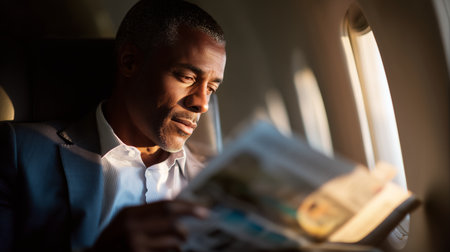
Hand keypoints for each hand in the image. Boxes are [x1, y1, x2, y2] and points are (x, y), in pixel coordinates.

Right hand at [91, 200, 208, 251]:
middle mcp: (132, 228)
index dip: (188, 207)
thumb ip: (147, 214)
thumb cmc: (113, 240)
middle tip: (192, 232)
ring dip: (179, 245)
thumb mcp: (124, 221)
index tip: (204, 210)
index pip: (166, 206)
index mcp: (129, 213)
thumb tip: (180, 207)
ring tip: (175, 245)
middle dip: (186, 229)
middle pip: (173, 223)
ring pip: (173, 243)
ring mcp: (136, 245)